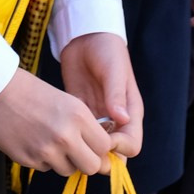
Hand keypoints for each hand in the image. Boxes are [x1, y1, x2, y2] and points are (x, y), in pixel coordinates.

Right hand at [0, 68, 112, 175]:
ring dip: (63, 162)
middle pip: (92, 167)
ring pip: (68, 171)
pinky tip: (32, 141)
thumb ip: (84, 126)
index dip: (100, 149)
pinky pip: (45, 169)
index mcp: (79, 116)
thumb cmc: (29, 91)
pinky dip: (42, 160)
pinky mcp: (28, 160)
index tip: (93, 146)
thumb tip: (100, 151)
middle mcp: (66, 136)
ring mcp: (46, 151)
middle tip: (77, 152)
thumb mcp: (66, 101)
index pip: (105, 147)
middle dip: (86, 162)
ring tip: (49, 141)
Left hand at [58, 32, 143, 159]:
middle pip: (116, 153)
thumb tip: (122, 119)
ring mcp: (99, 118)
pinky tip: (61, 134)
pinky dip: (74, 139)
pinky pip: (80, 135)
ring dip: (85, 150)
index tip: (102, 141)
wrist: (87, 36)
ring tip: (70, 143)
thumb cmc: (106, 50)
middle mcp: (117, 120)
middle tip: (83, 148)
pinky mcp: (81, 114)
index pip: (132, 145)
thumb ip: (116, 93)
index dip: (119, 148)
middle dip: (102, 157)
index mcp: (131, 112)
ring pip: (96, 147)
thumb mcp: (113, 69)